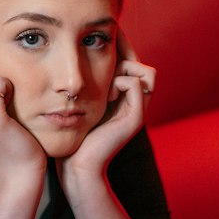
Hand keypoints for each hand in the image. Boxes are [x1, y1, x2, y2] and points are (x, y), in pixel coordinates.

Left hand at [59, 31, 155, 181]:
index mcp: (125, 99)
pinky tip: (105, 96)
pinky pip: (134, 83)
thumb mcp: (81, 103)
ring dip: (123, 70)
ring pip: (144, 70)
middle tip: (104, 72)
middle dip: (123, 58)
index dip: (123, 54)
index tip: (100, 55)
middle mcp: (136, 103)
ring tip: (105, 87)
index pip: (136, 64)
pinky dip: (118, 81)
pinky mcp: (135, 118)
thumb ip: (88, 84)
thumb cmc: (74, 134)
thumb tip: (79, 57)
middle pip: (143, 65)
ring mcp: (138, 110)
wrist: (78, 164)